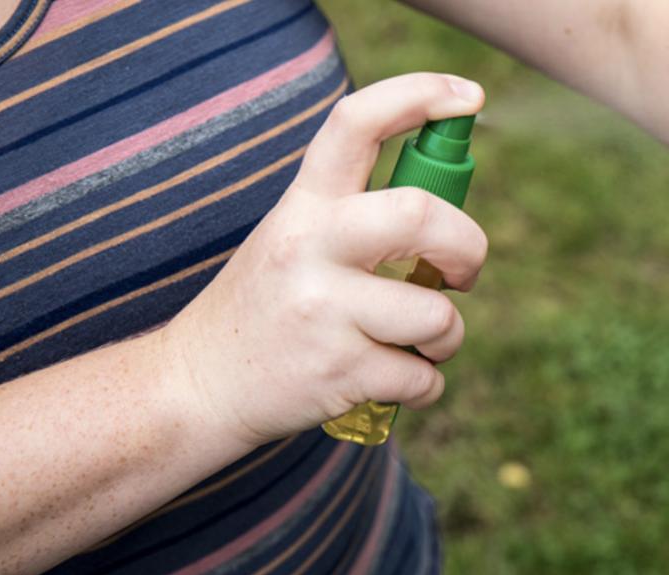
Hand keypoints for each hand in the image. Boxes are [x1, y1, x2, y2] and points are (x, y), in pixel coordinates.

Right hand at [158, 73, 487, 445]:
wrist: (199, 386)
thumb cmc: (269, 306)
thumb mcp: (293, 240)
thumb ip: (356, 217)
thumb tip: (447, 213)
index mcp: (304, 206)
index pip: (357, 123)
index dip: (420, 94)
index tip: (469, 97)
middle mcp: (310, 248)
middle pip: (420, 215)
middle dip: (468, 246)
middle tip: (463, 272)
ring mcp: (323, 312)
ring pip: (437, 316)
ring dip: (449, 337)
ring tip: (421, 344)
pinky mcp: (338, 372)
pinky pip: (424, 377)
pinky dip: (427, 385)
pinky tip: (396, 379)